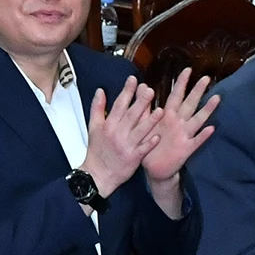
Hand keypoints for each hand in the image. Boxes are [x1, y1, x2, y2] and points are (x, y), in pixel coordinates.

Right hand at [81, 75, 158, 200]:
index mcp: (108, 125)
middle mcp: (118, 134)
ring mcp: (126, 146)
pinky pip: (143, 149)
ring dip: (150, 121)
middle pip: (131, 115)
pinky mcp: (133, 158)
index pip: (119, 105)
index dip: (126, 91)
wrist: (97, 175)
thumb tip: (100, 91)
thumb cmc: (97, 151)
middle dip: (141, 102)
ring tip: (160, 110)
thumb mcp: (93, 128)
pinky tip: (158, 136)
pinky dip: (150, 143)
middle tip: (150, 90)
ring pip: (140, 131)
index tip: (134, 80)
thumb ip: (97, 108)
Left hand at [140, 68, 217, 216]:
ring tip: (216, 98)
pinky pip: (196, 141)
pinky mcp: (186, 149)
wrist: (154, 169)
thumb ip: (144, 105)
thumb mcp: (146, 123)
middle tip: (206, 78)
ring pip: (197, 120)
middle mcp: (178, 123)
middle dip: (197, 91)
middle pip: (189, 104)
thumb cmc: (151, 144)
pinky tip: (211, 128)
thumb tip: (142, 86)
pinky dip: (203, 135)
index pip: (175, 96)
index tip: (187, 69)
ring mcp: (184, 135)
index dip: (181, 84)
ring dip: (207, 110)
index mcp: (168, 116)